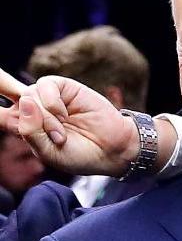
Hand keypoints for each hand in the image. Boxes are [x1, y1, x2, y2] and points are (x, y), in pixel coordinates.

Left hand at [0, 66, 145, 177]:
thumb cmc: (80, 155)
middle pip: (12, 100)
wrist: (112, 149)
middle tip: (51, 135)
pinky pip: (45, 85)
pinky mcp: (64, 88)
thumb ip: (30, 131)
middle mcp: (34, 110)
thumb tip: (26, 101)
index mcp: (25, 126)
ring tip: (61, 133)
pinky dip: (52, 103)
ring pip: (29, 96)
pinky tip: (64, 116)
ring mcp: (48, 98)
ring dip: (45, 118)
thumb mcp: (48, 152)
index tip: (3, 114)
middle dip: (26, 118)